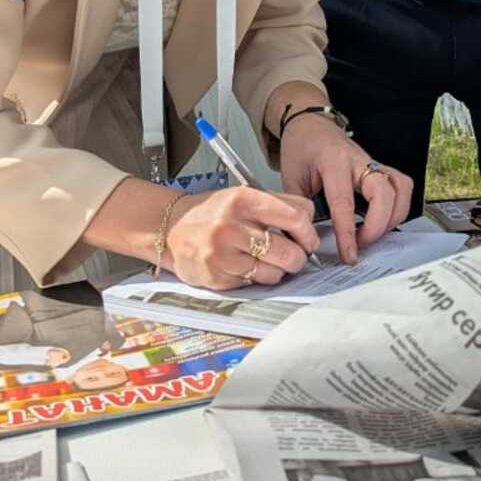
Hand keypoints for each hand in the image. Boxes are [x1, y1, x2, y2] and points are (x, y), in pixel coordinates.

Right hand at [163, 187, 318, 289]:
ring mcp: (222, 254)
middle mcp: (231, 225)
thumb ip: (277, 206)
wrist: (171, 228)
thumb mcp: (243, 196)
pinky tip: (249, 266)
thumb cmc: (212, 212)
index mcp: (243, 199)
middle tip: (296, 255)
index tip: (307, 237)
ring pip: (274, 273)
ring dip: (279, 270)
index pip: (296, 216)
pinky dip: (258, 278)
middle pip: (289, 251)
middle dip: (299, 257)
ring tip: (270, 261)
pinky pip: (254, 284)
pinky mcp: (216, 277)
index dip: (308, 231)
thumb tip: (309, 225)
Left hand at [278, 112, 411, 264]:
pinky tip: (385, 220)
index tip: (349, 255)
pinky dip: (399, 206)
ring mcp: (372, 162)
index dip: (348, 233)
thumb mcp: (290, 179)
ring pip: (400, 188)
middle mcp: (358, 160)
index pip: (344, 202)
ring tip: (375, 234)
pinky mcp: (380, 167)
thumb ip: (299, 210)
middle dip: (377, 226)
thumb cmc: (300, 149)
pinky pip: (402, 185)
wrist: (310, 124)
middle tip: (361, 244)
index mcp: (332, 162)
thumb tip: (304, 242)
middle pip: (384, 193)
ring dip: (394, 217)